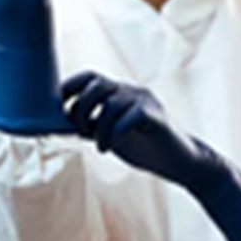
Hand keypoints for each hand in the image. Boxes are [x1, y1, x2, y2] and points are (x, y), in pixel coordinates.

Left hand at [60, 70, 240, 240]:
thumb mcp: (112, 136)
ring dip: (98, 127)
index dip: (69, 88)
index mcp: (119, 93)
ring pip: (110, 102)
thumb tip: (63, 125)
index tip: (57, 108)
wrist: (182, 163)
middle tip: (83, 131)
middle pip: (96, 84)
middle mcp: (131, 91)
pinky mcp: (155, 116)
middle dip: (81, 108)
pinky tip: (109, 148)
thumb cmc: (147, 149)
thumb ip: (92, 127)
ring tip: (101, 145)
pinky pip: (128, 117)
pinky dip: (113, 134)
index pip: (89, 77)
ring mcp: (145, 101)